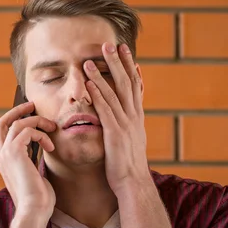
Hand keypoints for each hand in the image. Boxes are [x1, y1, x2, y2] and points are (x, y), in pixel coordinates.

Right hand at [0, 102, 56, 218]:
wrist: (34, 210)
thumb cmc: (38, 197)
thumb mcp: (32, 172)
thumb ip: (31, 158)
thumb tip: (42, 146)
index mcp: (2, 159)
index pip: (1, 131)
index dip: (13, 118)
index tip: (29, 113)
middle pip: (2, 121)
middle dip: (18, 110)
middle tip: (32, 105)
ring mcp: (5, 153)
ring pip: (18, 123)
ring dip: (38, 122)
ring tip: (52, 128)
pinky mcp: (14, 153)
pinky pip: (27, 131)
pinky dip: (42, 135)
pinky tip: (51, 147)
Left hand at [84, 42, 151, 194]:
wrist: (133, 183)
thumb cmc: (127, 167)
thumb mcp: (129, 143)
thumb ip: (126, 128)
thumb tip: (124, 122)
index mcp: (136, 118)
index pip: (135, 87)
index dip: (131, 68)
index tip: (127, 52)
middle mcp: (133, 117)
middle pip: (127, 83)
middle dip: (119, 63)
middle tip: (111, 44)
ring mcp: (125, 124)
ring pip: (114, 93)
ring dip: (103, 74)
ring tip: (92, 58)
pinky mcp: (115, 133)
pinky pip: (105, 109)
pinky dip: (98, 94)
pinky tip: (90, 82)